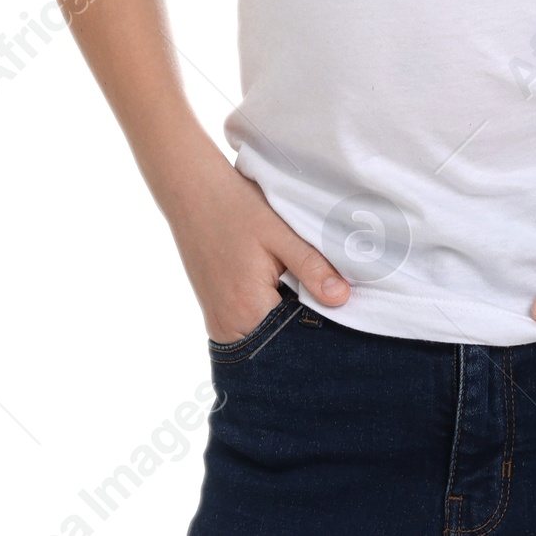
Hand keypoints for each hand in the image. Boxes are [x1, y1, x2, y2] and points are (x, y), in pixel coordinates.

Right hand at [164, 147, 350, 342]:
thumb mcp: (280, 232)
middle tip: (324, 291)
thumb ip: (312, 267)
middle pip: (280, 341)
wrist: (193, 193)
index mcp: (248, 310)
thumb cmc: (237, 208)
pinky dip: (269, 314)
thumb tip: (342, 299)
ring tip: (299, 285)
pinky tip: (279, 287)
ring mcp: (219, 324)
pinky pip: (250, 328)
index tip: (339, 303)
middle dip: (304, 323)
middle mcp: (229, 327)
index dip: (322, 321)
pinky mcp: (215, 315)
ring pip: (266, 337)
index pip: (297, 337)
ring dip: (286, 319)